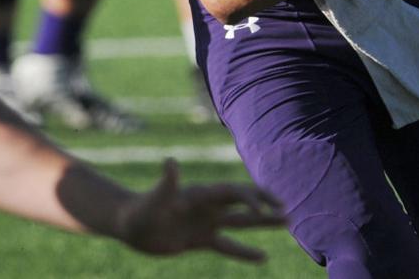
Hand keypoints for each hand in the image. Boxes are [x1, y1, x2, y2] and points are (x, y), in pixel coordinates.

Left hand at [118, 159, 286, 260]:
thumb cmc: (140, 209)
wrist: (130, 225)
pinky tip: (263, 257)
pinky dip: (244, 252)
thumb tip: (170, 161)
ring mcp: (206, 222)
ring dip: (264, 222)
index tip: (262, 210)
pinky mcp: (201, 239)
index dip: (249, 198)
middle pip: (243, 202)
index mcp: (202, 194)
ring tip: (288, 221)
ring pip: (242, 222)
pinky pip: (227, 245)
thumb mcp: (155, 198)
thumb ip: (166, 182)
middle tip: (287, 209)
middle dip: (265, 204)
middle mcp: (208, 205)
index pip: (232, 193)